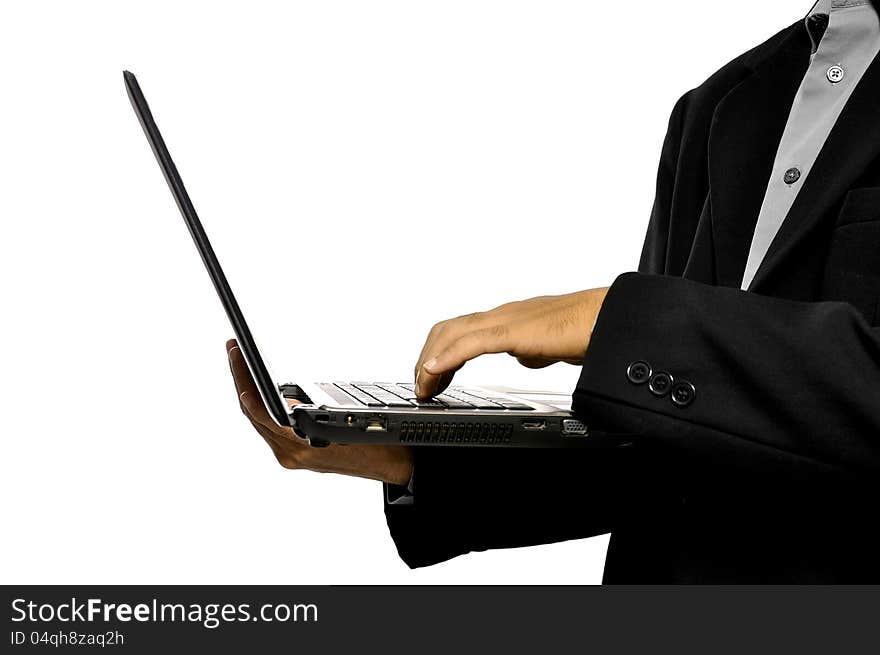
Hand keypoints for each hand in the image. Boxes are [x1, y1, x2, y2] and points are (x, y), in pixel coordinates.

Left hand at [226, 339, 412, 485]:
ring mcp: (290, 455)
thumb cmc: (381, 445)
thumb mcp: (353, 424)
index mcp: (304, 449)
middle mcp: (291, 455)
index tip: (239, 369)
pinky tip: (258, 384)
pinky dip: (261, 402)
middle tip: (234, 350)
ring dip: (248, 389)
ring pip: (259, 419)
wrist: (394, 467)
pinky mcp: (293, 452)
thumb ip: (318, 418)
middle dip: (242, 380)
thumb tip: (290, 405)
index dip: (249, 393)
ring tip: (240, 361)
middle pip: (255, 414)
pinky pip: (268, 424)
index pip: (266, 417)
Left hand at [414, 287, 608, 398]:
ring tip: (423, 386)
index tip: (431, 377)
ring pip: (452, 333)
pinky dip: (446, 357)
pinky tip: (435, 371)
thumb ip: (530, 349)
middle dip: (426, 358)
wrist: (607, 319)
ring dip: (430, 360)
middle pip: (447, 329)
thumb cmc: (586, 328)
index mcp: (507, 319)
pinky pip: (470, 343)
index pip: (460, 330)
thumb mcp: (548, 345)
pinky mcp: (513, 331)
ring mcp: (505, 320)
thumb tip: (524, 357)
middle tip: (420, 385)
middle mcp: (501, 316)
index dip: (439, 352)